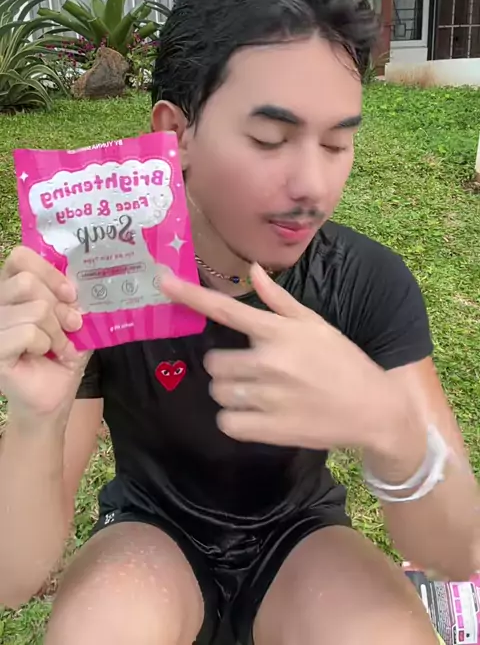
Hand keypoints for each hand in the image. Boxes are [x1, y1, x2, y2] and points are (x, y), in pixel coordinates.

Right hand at [0, 247, 89, 419]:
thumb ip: (71, 296)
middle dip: (58, 306)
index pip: (19, 258)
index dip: (47, 271)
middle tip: (71, 325)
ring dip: (56, 331)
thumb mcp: (72, 319)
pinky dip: (46, 344)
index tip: (70, 293)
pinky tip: (46, 355)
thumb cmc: (60, 355)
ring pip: (34, 309)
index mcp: (13, 290)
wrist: (53, 396)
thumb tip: (78, 280)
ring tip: (59, 346)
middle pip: (27, 282)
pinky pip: (27, 332)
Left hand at [161, 264, 409, 452]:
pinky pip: (226, 422)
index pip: (226, 310)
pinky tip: (257, 414)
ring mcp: (268, 397)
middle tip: (252, 370)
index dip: (190, 295)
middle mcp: (270, 361)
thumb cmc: (342, 361)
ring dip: (230, 391)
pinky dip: (235, 419)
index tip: (162, 280)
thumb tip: (252, 269)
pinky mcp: (269, 430)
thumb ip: (279, 300)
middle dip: (226, 366)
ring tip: (258, 392)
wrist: (372, 409)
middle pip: (213, 362)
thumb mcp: (315, 324)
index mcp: (279, 332)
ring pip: (218, 391)